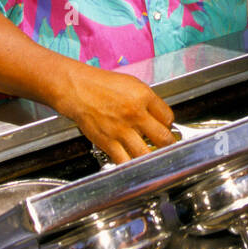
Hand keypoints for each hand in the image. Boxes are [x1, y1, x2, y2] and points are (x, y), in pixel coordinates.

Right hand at [53, 65, 175, 163]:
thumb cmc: (103, 85)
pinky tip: (133, 161)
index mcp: (144, 97)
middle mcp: (135, 114)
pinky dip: (131, 164)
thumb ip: (148, 101)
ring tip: (151, 155)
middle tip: (165, 145)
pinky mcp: (108, 142)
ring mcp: (122, 130)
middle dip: (167, 144)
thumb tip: (160, 117)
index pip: (168, 118)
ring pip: (147, 154)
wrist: (78, 90)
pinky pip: (125, 161)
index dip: (168, 125)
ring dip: (152, 157)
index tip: (165, 128)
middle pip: (164, 138)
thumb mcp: (132, 84)